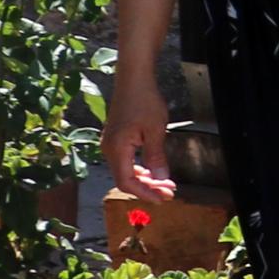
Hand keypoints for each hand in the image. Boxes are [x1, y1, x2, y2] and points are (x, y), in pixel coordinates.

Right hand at [101, 71, 174, 201]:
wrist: (133, 80)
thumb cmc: (145, 101)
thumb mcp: (155, 130)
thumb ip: (156, 156)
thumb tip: (161, 179)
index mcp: (116, 149)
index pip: (126, 181)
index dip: (144, 193)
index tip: (163, 198)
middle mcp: (108, 149)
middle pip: (125, 178)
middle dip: (148, 188)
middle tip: (170, 192)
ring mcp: (110, 144)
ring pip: (125, 170)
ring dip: (145, 179)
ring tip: (165, 184)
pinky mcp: (115, 139)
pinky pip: (125, 161)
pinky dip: (140, 168)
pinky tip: (153, 170)